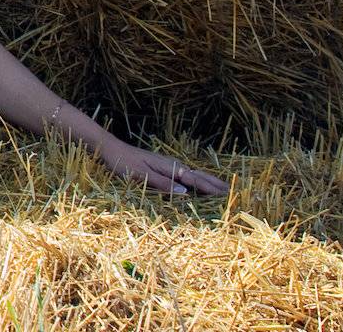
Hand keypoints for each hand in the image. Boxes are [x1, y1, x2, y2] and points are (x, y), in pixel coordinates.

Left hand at [98, 137, 228, 195]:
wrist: (110, 149)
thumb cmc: (123, 163)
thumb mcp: (142, 176)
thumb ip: (163, 184)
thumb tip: (186, 193)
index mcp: (170, 167)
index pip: (195, 180)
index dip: (211, 189)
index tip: (227, 195)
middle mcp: (172, 165)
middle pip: (198, 175)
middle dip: (214, 183)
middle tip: (232, 191)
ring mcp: (167, 164)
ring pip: (193, 174)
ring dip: (207, 180)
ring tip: (220, 187)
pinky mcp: (161, 166)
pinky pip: (184, 174)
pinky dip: (195, 179)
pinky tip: (195, 181)